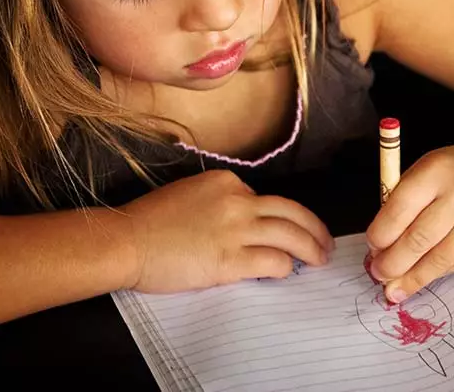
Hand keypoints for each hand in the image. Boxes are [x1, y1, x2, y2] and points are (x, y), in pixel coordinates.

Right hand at [119, 170, 332, 292]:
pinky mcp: (231, 259)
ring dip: (311, 248)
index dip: (280, 217)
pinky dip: (285, 267)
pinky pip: (274, 262)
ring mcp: (236, 228)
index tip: (289, 228)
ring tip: (320, 259)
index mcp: (226, 181)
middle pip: (290, 211)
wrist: (128, 240)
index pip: (266, 198)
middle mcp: (237, 199)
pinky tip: (286, 272)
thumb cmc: (150, 220)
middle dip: (314, 228)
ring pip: (291, 235)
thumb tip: (243, 221)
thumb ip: (219, 201)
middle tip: (325, 241)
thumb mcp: (190, 193)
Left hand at [366, 141, 453, 303]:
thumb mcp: (423, 170)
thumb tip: (380, 244)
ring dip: (412, 278)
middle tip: (377, 273)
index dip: (382, 233)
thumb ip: (401, 201)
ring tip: (393, 288)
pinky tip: (419, 278)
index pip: (401, 208)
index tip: (371, 247)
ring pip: (439, 259)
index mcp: (436, 171)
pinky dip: (433, 274)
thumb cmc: (452, 172)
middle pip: (419, 239)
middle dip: (393, 262)